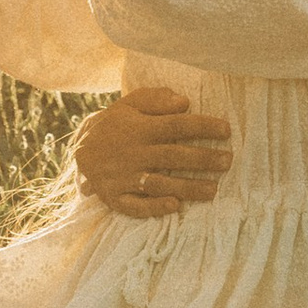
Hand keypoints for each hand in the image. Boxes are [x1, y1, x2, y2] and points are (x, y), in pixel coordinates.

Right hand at [72, 84, 233, 218]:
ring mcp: (124, 177)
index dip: (203, 127)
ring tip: (214, 190)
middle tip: (228, 161)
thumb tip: (185, 102)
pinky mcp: (116, 197)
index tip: (227, 130)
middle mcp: (134, 153)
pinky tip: (175, 206)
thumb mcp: (130, 104)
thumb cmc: (115, 125)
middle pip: (173, 156)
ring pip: (160, 183)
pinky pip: (136, 205)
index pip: (176, 126)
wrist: (79, 150)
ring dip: (187, 188)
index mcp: (140, 128)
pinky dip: (155, 207)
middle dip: (203, 159)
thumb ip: (157, 100)